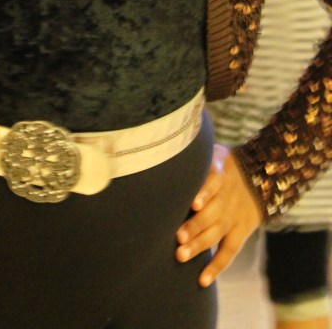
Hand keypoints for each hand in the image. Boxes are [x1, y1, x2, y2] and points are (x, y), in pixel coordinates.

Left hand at [176, 144, 261, 286]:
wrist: (262, 175)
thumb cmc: (223, 163)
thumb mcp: (214, 152)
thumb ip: (195, 155)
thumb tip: (165, 147)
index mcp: (221, 173)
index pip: (214, 183)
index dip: (204, 193)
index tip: (193, 203)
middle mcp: (227, 196)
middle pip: (212, 212)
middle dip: (195, 226)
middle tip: (177, 238)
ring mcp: (234, 216)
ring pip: (217, 232)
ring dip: (200, 245)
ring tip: (181, 255)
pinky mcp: (240, 231)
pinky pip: (229, 251)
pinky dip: (217, 266)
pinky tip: (202, 280)